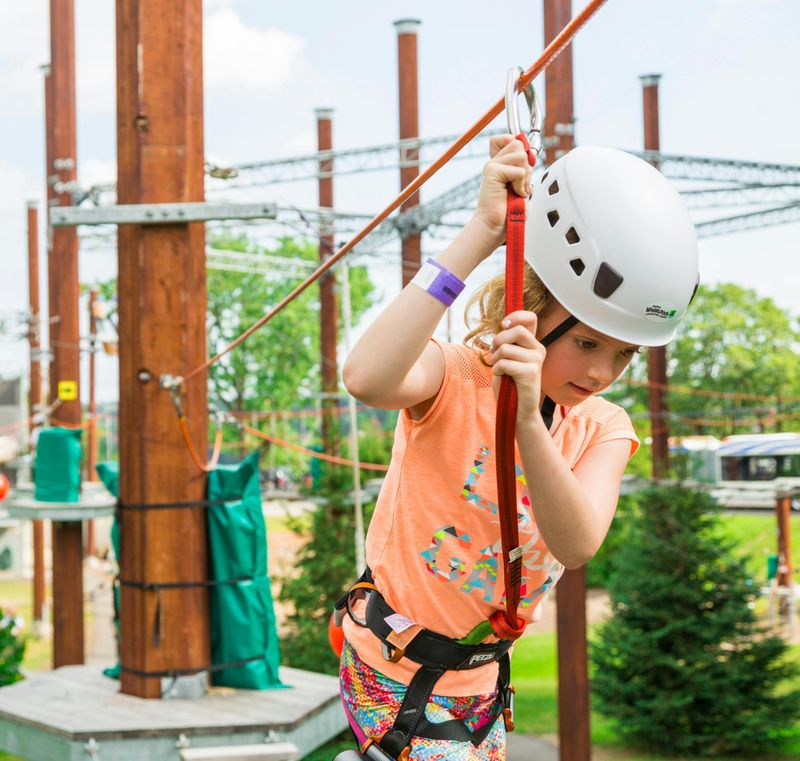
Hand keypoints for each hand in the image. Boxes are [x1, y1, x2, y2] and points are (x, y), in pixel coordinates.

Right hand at [472, 135, 532, 252]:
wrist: (495, 226)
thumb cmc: (509, 211)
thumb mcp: (521, 183)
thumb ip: (524, 166)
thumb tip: (529, 152)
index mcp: (499, 162)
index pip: (511, 137)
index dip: (521, 148)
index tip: (521, 170)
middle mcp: (494, 161)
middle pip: (519, 144)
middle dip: (526, 166)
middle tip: (519, 184)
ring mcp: (491, 165)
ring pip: (521, 155)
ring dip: (525, 176)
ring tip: (516, 190)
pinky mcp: (492, 172)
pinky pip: (519, 170)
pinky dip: (521, 185)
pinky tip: (514, 194)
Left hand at [489, 311, 545, 422]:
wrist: (517, 409)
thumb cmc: (508, 383)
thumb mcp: (506, 357)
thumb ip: (506, 341)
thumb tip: (503, 324)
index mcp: (533, 344)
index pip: (530, 318)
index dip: (516, 316)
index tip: (504, 325)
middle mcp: (538, 349)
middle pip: (516, 330)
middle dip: (498, 341)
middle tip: (495, 354)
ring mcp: (536, 360)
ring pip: (506, 348)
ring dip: (495, 359)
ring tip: (500, 370)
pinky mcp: (531, 372)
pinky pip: (504, 363)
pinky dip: (497, 370)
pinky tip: (503, 378)